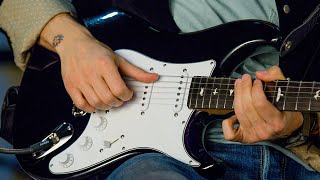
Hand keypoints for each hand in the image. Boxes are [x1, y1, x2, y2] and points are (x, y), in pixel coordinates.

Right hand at [39, 13, 157, 111]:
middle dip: (118, 101)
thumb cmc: (96, 51)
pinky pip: (82, 105)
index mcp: (105, 65)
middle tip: (120, 97)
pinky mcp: (71, 86)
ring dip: (106, 106)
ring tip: (109, 99)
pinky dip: (91, 108)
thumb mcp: (119, 59)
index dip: (127, 95)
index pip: (119, 89)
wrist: (74, 44)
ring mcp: (80, 81)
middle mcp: (91, 73)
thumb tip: (153, 78)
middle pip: (108, 98)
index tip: (128, 93)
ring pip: (96, 103)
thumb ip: (136, 71)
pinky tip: (96, 102)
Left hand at [222, 66, 302, 142]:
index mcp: (277, 122)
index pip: (260, 103)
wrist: (287, 126)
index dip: (255, 89)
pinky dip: (227, 123)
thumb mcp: (285, 90)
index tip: (256, 81)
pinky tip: (232, 114)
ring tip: (239, 85)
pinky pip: (230, 133)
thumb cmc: (285, 108)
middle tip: (245, 78)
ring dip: (236, 97)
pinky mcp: (244, 138)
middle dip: (244, 89)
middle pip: (247, 107)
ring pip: (239, 114)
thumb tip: (259, 74)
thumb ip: (275, 76)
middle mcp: (265, 131)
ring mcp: (254, 136)